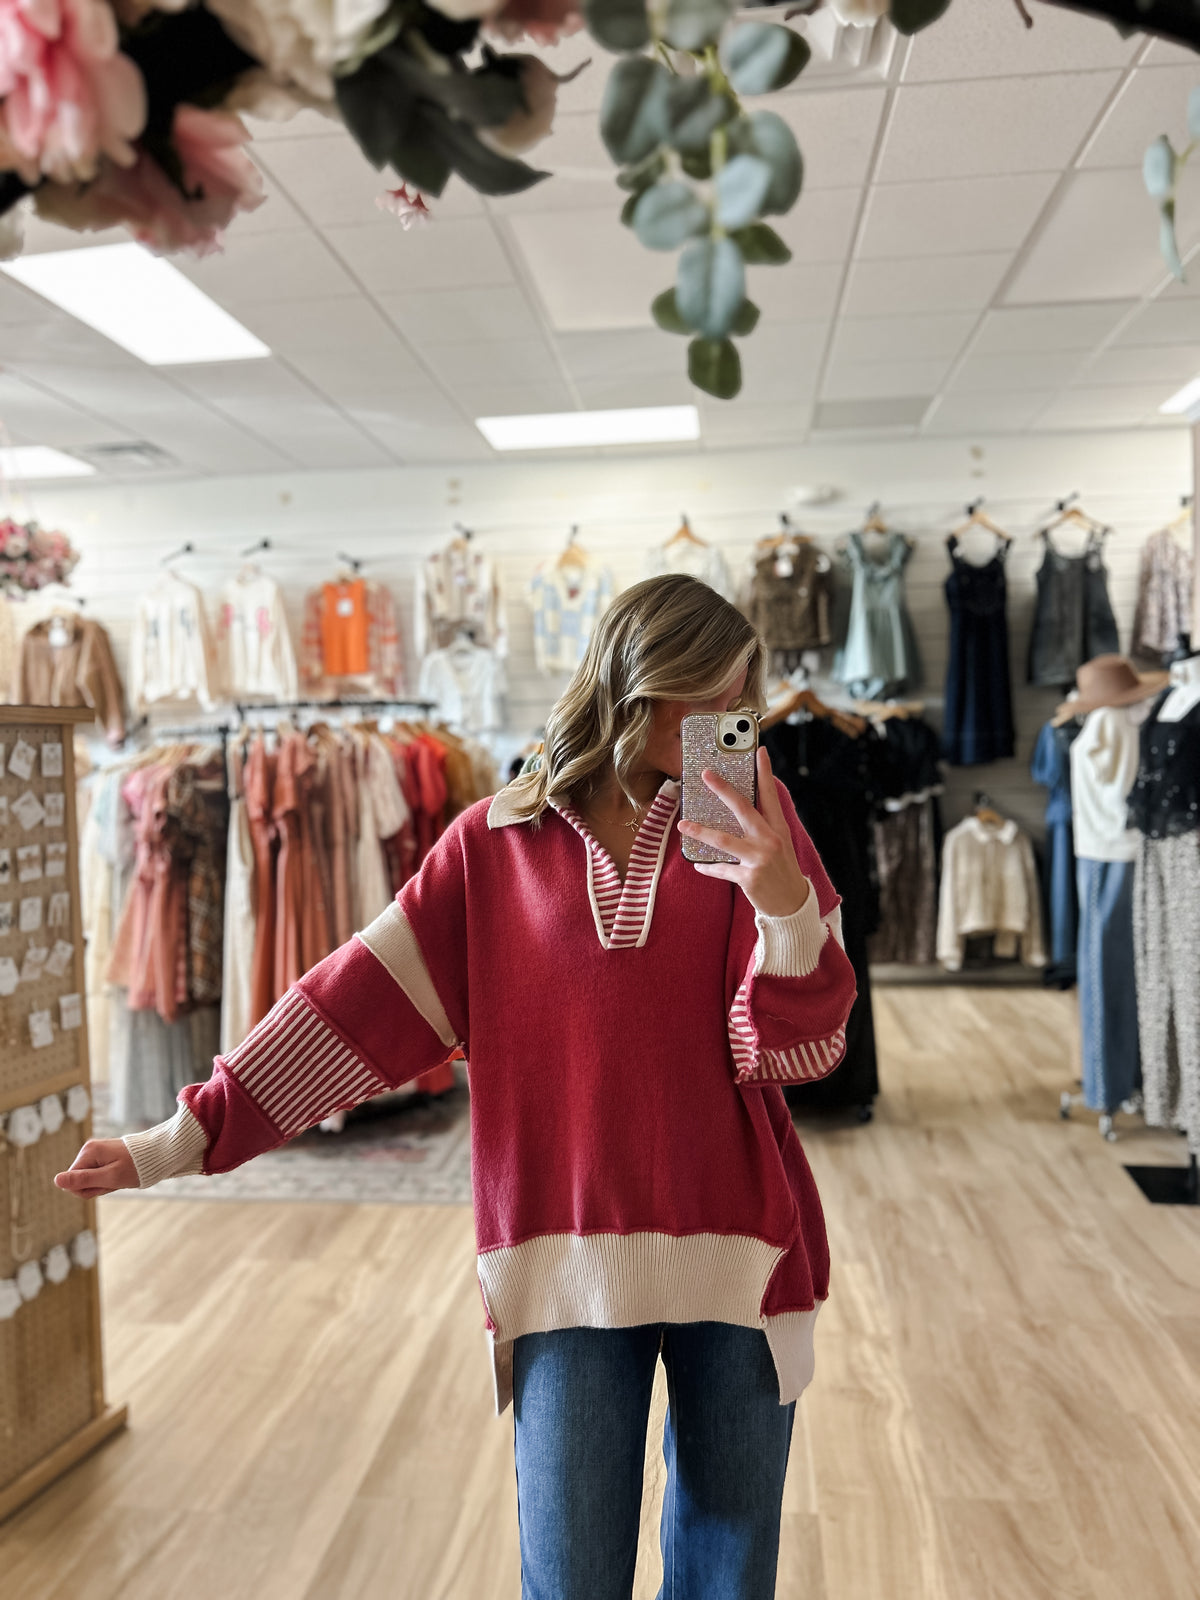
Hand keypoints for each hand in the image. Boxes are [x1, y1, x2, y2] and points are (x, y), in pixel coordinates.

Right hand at [54, 1139, 138, 1198]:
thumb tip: (56, 1180)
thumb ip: (83, 1180)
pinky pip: (97, 1175)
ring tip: (119, 1177)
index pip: (72, 1181)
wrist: (157, 1155)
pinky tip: (119, 1175)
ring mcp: (95, 1152)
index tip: (107, 1184)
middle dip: (97, 1187)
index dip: (88, 1190)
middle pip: (79, 1180)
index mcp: (88, 1152)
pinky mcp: (102, 1156)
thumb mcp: (109, 1177)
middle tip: (115, 1181)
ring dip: (104, 1184)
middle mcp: (88, 1149)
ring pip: (89, 1179)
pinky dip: (108, 1179)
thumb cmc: (135, 1167)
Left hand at [679, 746, 810, 918]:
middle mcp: (770, 840)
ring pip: (723, 840)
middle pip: (743, 809)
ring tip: (682, 825)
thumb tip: (737, 808)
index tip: (758, 750)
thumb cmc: (782, 870)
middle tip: (706, 774)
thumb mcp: (779, 844)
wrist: (792, 905)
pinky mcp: (749, 878)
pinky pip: (721, 869)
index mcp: (778, 829)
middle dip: (723, 789)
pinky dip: (708, 867)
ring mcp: (759, 859)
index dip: (765, 772)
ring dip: (700, 831)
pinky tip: (698, 863)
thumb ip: (762, 826)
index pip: (770, 795)